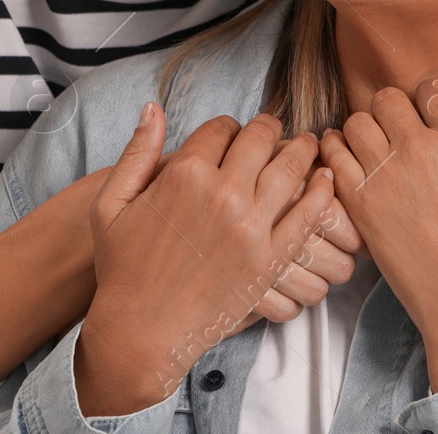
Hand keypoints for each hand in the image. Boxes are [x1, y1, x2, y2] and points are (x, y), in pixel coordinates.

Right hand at [78, 142, 361, 325]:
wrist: (141, 331)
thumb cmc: (122, 268)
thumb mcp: (112, 203)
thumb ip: (136, 151)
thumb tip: (152, 106)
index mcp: (183, 174)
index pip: (221, 127)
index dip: (229, 126)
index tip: (234, 133)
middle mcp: (221, 193)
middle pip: (260, 138)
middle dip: (268, 129)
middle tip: (275, 131)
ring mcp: (250, 227)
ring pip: (290, 168)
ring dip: (303, 149)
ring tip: (309, 146)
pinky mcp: (270, 258)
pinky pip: (308, 214)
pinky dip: (322, 191)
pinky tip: (325, 180)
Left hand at [319, 79, 437, 391]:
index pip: (433, 89)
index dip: (431, 101)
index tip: (432, 119)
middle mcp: (420, 150)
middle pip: (388, 99)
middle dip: (395, 111)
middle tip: (401, 134)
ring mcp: (386, 175)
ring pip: (358, 120)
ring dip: (365, 129)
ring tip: (377, 148)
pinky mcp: (361, 202)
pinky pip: (335, 155)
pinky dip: (337, 151)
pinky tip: (351, 163)